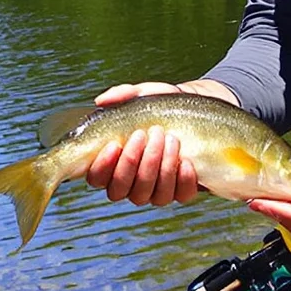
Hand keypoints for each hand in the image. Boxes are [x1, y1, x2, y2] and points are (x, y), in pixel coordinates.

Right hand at [83, 78, 239, 206]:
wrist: (193, 112)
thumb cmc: (158, 107)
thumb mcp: (142, 96)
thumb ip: (121, 96)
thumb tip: (101, 101)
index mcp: (112, 165)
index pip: (96, 178)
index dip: (103, 166)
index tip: (115, 143)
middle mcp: (130, 184)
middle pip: (121, 189)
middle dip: (134, 161)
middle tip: (148, 134)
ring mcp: (155, 192)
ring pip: (151, 194)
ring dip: (160, 167)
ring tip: (171, 139)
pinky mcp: (180, 192)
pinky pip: (180, 195)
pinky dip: (183, 179)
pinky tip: (187, 160)